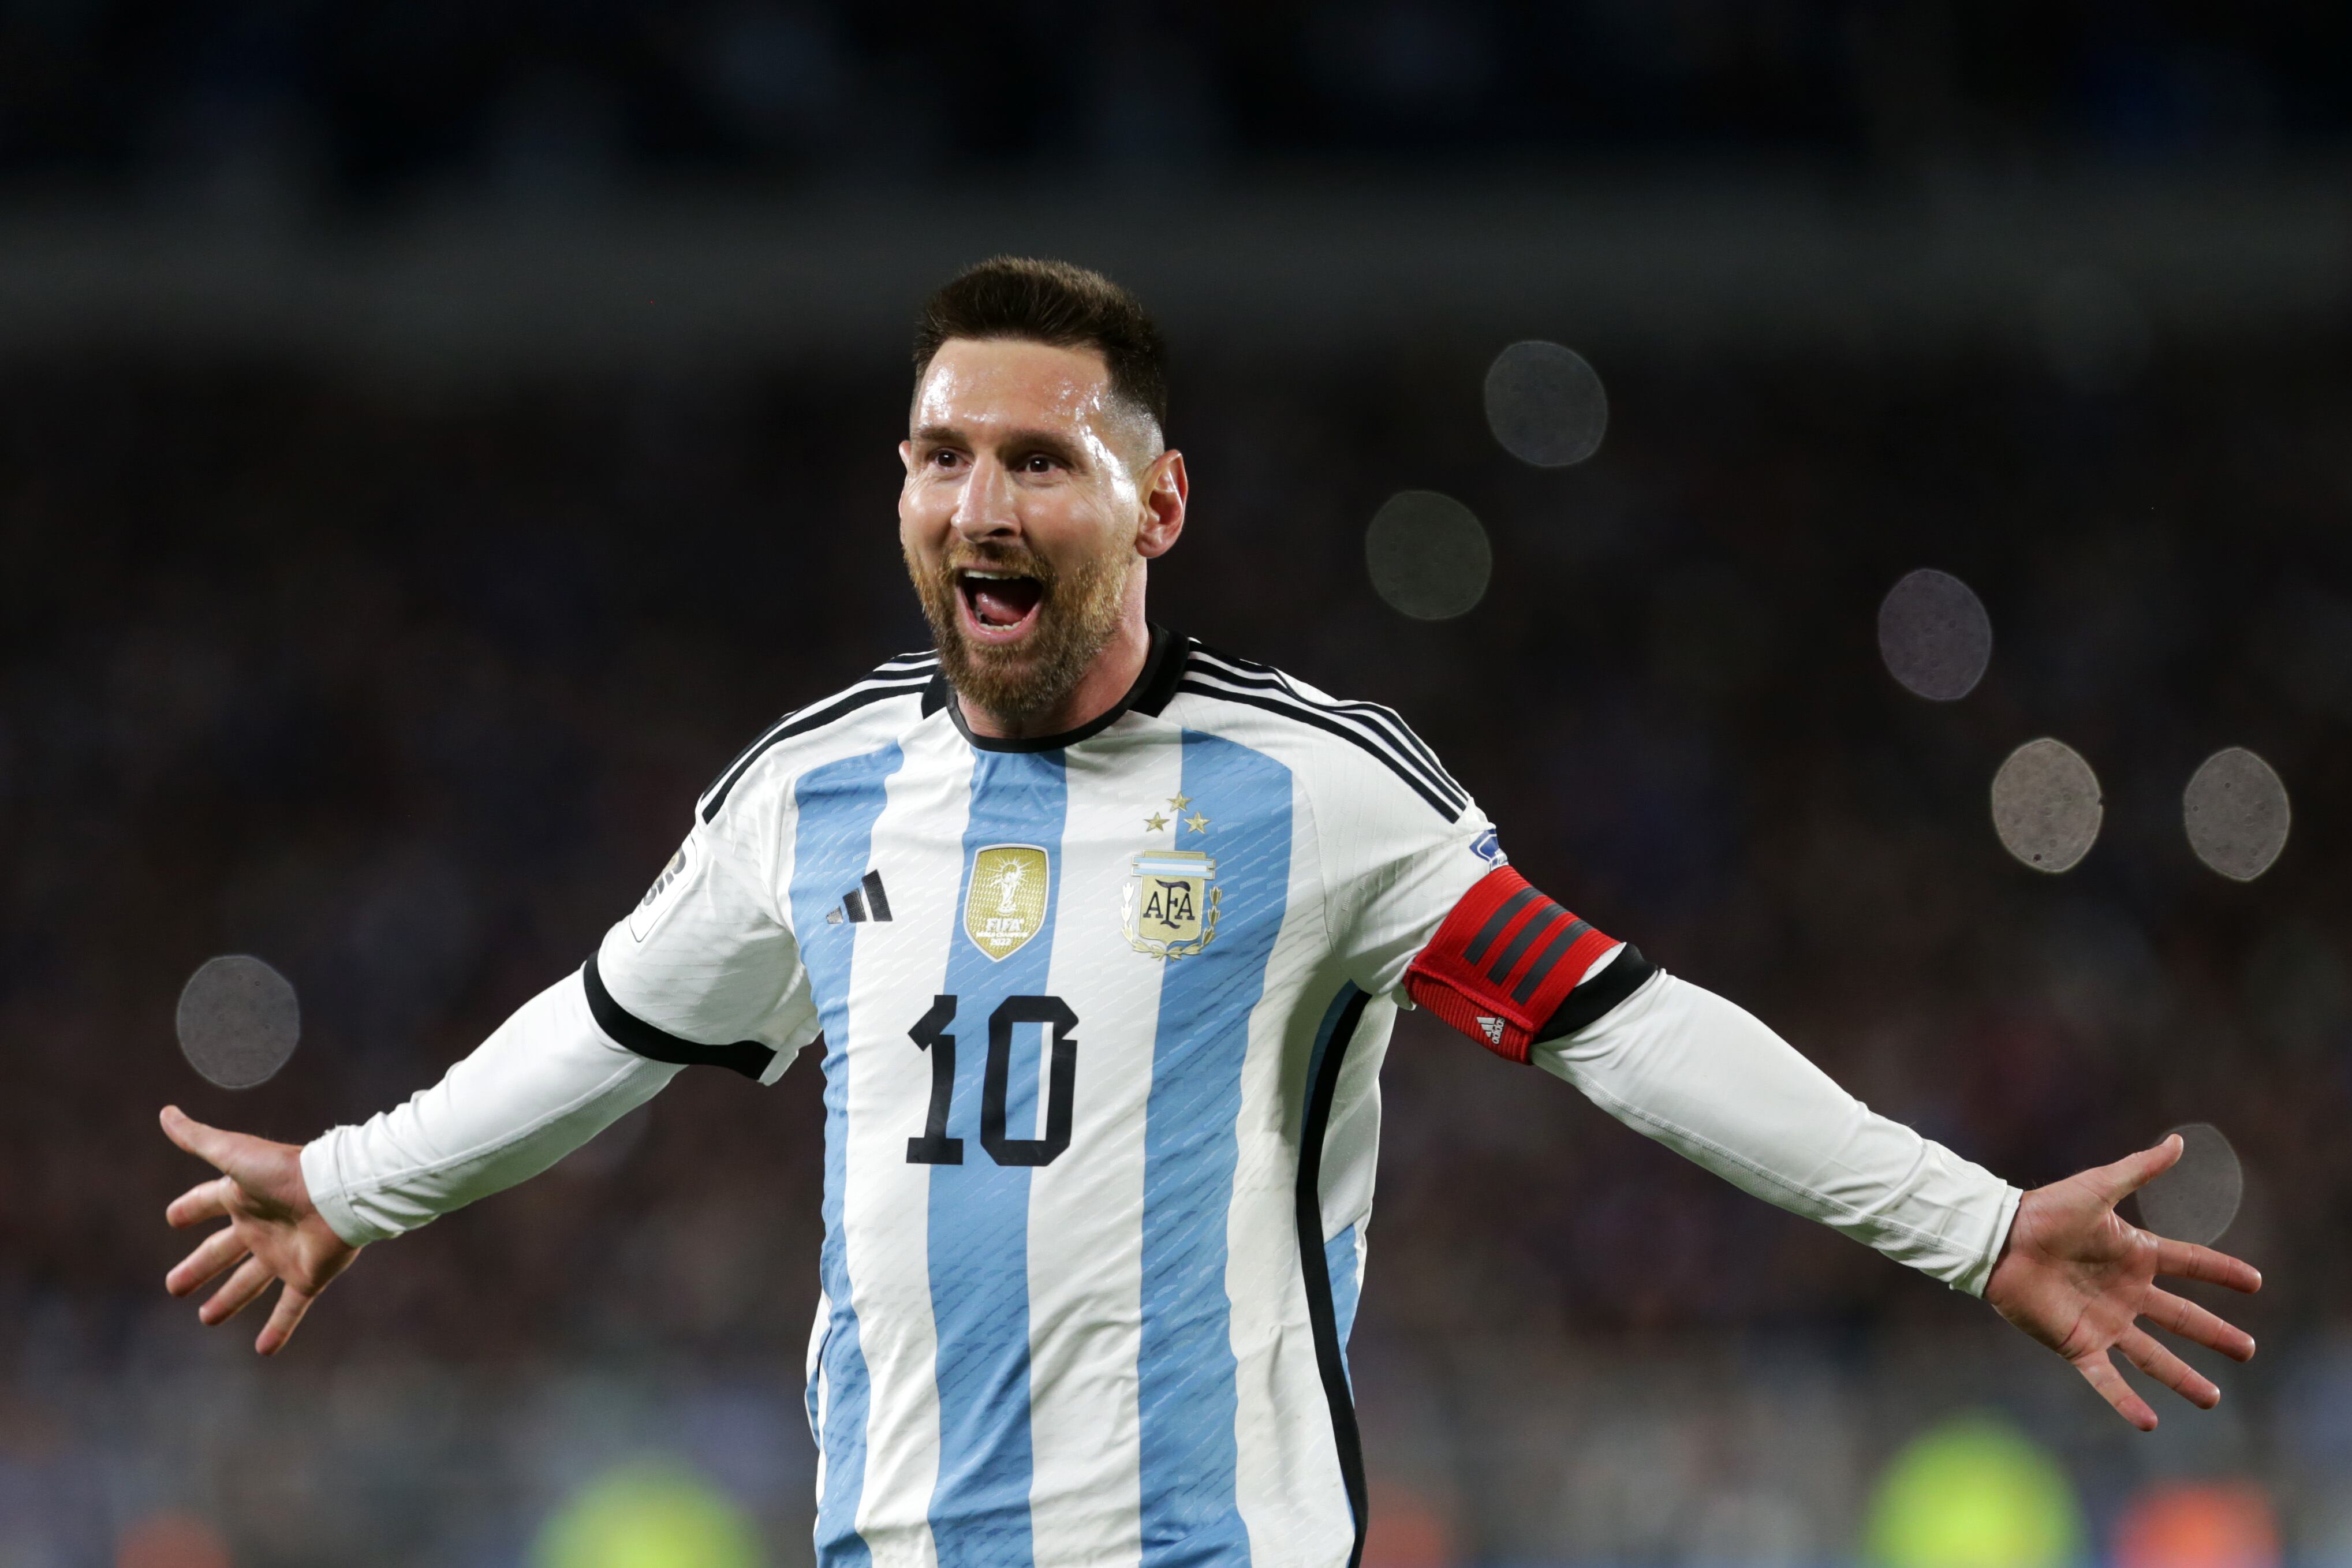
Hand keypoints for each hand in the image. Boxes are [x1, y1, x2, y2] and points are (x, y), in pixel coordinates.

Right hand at [161, 1105, 360, 1354]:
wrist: (339, 1193)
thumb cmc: (286, 1172)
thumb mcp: (233, 1154)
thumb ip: (198, 1138)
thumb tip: (165, 1112)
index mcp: (245, 1197)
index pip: (208, 1203)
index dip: (190, 1209)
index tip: (172, 1218)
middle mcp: (263, 1227)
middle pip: (222, 1252)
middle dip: (198, 1268)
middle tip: (174, 1287)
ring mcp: (285, 1253)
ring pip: (250, 1283)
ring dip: (230, 1301)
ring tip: (207, 1320)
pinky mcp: (308, 1276)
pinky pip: (292, 1307)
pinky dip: (280, 1329)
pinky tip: (265, 1351)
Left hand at [1985, 1134, 2260, 1429]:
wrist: (1999, 1238)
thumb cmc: (2046, 1210)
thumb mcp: (2099, 1187)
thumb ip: (2139, 1169)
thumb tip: (2179, 1142)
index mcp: (2134, 1255)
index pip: (2190, 1264)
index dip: (2221, 1272)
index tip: (2254, 1282)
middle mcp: (2125, 1292)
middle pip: (2181, 1318)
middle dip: (2214, 1335)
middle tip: (2248, 1351)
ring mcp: (2104, 1320)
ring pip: (2153, 1357)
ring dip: (2182, 1378)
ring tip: (2213, 1398)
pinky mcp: (2078, 1343)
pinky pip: (2106, 1378)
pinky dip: (2126, 1401)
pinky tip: (2150, 1422)